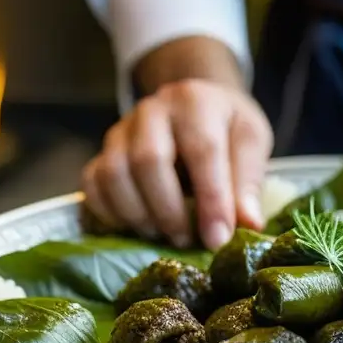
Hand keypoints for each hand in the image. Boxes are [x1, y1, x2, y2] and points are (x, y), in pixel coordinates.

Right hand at [81, 79, 272, 248]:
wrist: (196, 105)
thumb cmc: (227, 127)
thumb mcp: (250, 141)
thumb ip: (248, 181)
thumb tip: (248, 225)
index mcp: (195, 101)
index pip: (202, 150)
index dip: (211, 199)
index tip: (218, 239)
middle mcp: (151, 111)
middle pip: (148, 161)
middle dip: (169, 211)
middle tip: (188, 240)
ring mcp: (121, 130)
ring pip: (114, 174)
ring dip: (139, 215)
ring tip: (165, 236)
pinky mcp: (102, 152)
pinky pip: (92, 184)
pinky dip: (111, 213)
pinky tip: (137, 229)